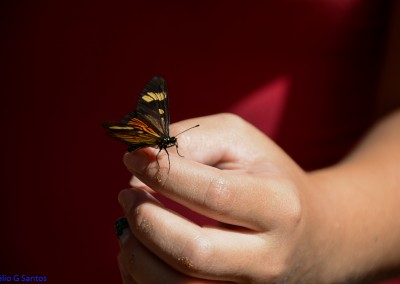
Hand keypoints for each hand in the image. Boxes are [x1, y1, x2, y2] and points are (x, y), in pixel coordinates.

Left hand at [116, 113, 320, 282]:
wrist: (310, 233)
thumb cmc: (268, 179)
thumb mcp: (240, 141)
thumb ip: (193, 139)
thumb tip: (143, 161)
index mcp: (278, 206)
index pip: (213, 194)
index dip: (163, 173)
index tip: (134, 157)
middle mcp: (267, 258)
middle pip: (194, 253)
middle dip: (145, 221)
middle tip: (128, 195)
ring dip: (136, 254)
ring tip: (129, 223)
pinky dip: (141, 278)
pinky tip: (141, 251)